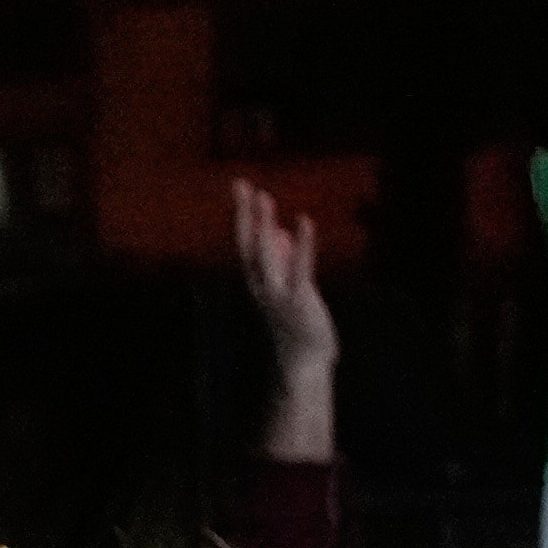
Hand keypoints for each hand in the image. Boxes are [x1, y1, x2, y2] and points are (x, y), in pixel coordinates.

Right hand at [229, 180, 339, 462]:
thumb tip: (282, 231)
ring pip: (264, 253)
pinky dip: (301, 243)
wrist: (303, 363)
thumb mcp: (291, 287)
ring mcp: (278, 293)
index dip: (244, 215)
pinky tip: (305, 221)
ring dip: (263, 225)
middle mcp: (260, 285)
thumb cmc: (299, 326)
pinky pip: (299, 266)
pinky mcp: (299, 299)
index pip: (246, 242)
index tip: (243, 187)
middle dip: (245, 214)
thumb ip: (286, 259)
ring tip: (265, 198)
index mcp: (257, 282)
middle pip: (248, 243)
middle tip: (243, 184)